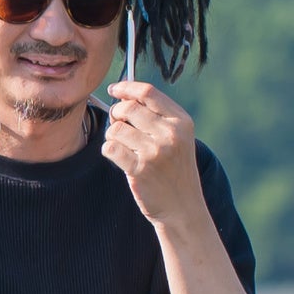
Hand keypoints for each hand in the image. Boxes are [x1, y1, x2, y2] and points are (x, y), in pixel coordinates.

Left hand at [99, 81, 206, 227]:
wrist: (183, 206)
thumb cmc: (174, 168)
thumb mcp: (177, 137)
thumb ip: (156, 114)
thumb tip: (123, 93)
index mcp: (181, 121)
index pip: (148, 92)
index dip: (126, 87)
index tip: (114, 89)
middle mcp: (171, 133)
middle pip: (128, 108)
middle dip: (116, 113)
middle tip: (118, 124)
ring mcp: (155, 152)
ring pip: (116, 128)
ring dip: (113, 136)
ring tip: (123, 146)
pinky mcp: (140, 169)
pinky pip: (110, 148)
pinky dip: (109, 150)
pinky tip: (120, 157)